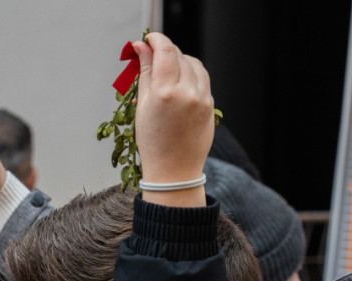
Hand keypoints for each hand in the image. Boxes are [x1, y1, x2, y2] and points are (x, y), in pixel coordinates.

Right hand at [132, 33, 213, 206]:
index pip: (165, 50)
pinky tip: (179, 83)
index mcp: (166, 93)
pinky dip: (191, 74)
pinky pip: (202, 79)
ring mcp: (202, 99)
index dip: (156, 39)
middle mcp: (187, 92)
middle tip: (152, 56)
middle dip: (165, 51)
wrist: (174, 171)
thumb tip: (141, 48)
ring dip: (180, 60)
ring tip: (166, 71)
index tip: (149, 39)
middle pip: (179, 55)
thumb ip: (144, 72)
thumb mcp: (142, 106)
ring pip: (194, 63)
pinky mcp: (211, 105)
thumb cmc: (153, 143)